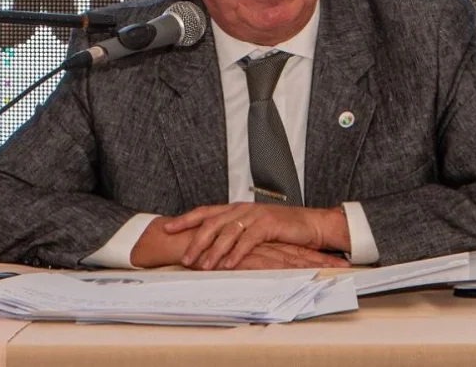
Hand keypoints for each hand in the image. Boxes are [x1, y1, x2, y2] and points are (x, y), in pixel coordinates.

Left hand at [162, 202, 349, 269]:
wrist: (309, 225)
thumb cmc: (282, 230)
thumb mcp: (254, 229)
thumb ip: (235, 234)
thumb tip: (211, 248)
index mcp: (236, 208)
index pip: (205, 212)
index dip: (185, 219)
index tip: (166, 227)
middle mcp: (243, 209)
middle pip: (212, 223)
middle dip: (195, 241)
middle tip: (184, 258)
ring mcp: (255, 215)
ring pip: (227, 232)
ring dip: (213, 251)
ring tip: (203, 266)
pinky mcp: (268, 224)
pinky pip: (248, 240)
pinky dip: (237, 253)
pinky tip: (228, 265)